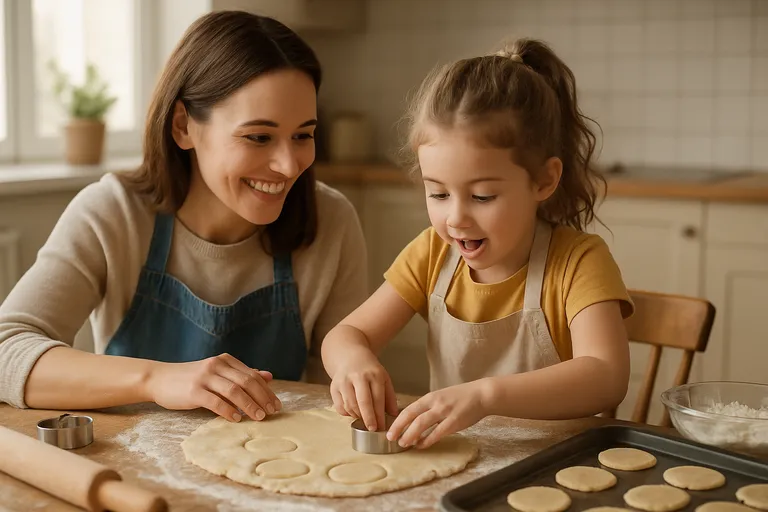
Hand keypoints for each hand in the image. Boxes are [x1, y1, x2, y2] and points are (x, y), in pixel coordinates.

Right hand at [146, 353, 280, 422]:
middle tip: (272, 412)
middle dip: (262, 398)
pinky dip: (229, 411)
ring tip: (259, 417)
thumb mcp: (218, 373)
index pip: (252, 375)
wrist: (159, 379)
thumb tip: (268, 376)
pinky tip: (236, 419)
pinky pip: (216, 401)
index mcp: (225, 360)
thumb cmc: (192, 379)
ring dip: (249, 405)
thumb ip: (242, 374)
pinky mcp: (193, 391)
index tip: (276, 404)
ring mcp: (204, 377)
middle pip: (246, 382)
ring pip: (234, 391)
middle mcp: (216, 366)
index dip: (266, 390)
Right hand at [329, 353, 398, 431]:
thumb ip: (389, 396)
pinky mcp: (333, 386)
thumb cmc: (369, 369)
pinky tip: (353, 412)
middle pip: (363, 402)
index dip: (379, 415)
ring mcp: (344, 381)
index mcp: (374, 374)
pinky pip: (339, 406)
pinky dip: (347, 413)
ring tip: (364, 419)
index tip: (382, 427)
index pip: (377, 399)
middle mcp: (358, 376)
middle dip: (368, 418)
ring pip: (350, 406)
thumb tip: (393, 415)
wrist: (349, 355)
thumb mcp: (383, 378)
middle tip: (372, 429)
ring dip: (358, 416)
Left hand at [387, 380, 490, 448]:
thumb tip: (413, 422)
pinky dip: (428, 440)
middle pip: (411, 415)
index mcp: (430, 397)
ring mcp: (445, 411)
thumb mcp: (441, 398)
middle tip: (390, 439)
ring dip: (410, 434)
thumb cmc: (461, 398)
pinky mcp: (455, 421)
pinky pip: (438, 432)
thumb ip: (429, 408)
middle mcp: (435, 403)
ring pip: (422, 423)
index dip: (397, 421)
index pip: (408, 409)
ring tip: (403, 443)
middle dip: (399, 428)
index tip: (389, 431)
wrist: (482, 395)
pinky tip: (421, 445)